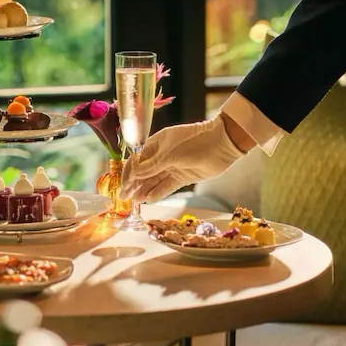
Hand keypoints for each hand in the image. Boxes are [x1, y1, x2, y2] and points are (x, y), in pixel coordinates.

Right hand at [120, 115, 247, 204]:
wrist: (222, 144)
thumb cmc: (193, 143)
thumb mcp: (169, 154)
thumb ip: (151, 166)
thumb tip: (134, 175)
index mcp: (156, 143)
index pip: (138, 160)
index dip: (129, 172)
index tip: (124, 185)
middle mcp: (162, 155)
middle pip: (145, 172)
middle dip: (134, 184)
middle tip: (125, 197)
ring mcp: (173, 166)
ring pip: (155, 180)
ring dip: (145, 190)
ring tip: (136, 202)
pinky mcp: (183, 176)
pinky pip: (167, 185)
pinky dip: (159, 192)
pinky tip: (150, 199)